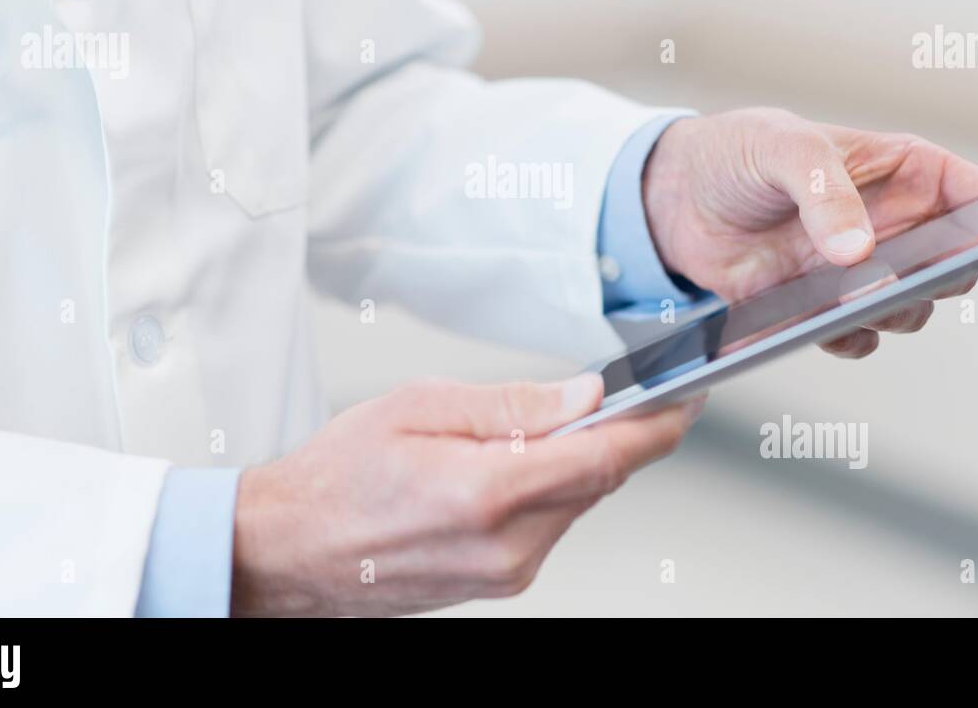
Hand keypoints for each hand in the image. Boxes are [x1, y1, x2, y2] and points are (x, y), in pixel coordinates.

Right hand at [230, 374, 704, 615]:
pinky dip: (550, 488)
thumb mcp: (420, 406)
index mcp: (488, 493)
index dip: (658, 425)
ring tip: (522, 431)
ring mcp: (507, 572)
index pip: (606, 458)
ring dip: (573, 461)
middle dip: (613, 433)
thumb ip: (512, 403)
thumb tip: (584, 395)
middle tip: (606, 394)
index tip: (686, 398)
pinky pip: (551, 524)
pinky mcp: (502, 582)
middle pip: (600, 480)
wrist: (291, 549)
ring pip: (578, 501)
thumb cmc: (338, 476)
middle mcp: (508, 546)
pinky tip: (511, 466)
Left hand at [641, 108, 977, 357]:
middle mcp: (895, 228)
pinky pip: (855, 338)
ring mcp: (861, 273)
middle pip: (958, 265)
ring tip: (859, 299)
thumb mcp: (781, 147)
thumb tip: (859, 252)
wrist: (670, 198)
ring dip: (893, 311)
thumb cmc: (736, 152)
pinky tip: (813, 323)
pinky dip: (842, 337)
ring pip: (912, 311)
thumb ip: (824, 191)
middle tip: (922, 274)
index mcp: (905, 171)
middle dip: (947, 274)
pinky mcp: (820, 309)